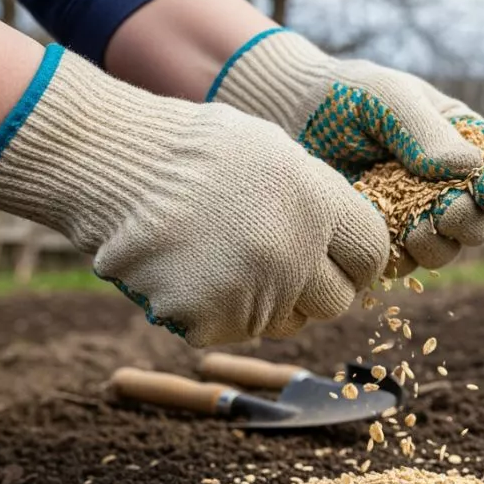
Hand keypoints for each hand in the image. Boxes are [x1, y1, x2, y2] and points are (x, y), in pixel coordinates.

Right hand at [0, 44, 389, 346]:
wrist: (111, 166)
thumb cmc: (194, 152)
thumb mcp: (275, 153)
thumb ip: (320, 200)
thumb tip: (352, 243)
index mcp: (318, 203)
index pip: (371, 255)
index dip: (358, 260)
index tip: (340, 260)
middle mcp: (294, 252)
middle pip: (337, 300)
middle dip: (316, 290)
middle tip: (280, 266)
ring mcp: (252, 290)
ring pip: (287, 321)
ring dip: (267, 302)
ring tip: (226, 259)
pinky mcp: (211, 321)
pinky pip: (236, 331)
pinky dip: (218, 312)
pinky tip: (193, 274)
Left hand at [207, 28, 483, 275]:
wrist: (281, 117)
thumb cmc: (340, 95)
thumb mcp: (385, 96)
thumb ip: (424, 129)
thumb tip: (468, 169)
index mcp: (462, 142)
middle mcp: (447, 185)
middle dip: (473, 224)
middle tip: (448, 215)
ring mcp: (415, 217)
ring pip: (447, 249)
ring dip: (437, 246)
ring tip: (412, 231)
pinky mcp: (381, 241)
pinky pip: (402, 264)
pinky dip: (398, 259)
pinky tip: (380, 243)